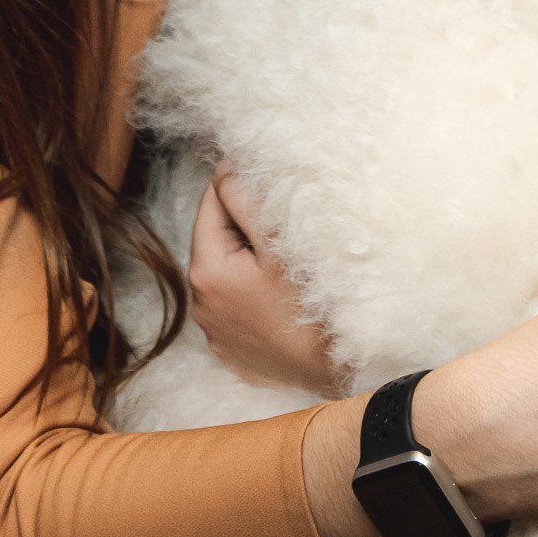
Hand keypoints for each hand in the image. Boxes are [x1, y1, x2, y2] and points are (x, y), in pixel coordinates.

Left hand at [186, 164, 337, 396]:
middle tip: (281, 216)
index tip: (261, 175)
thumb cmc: (311, 304)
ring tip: (284, 256)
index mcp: (207, 270)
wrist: (336, 368)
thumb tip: (226, 168)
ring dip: (246, 258)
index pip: (210, 205)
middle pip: (216, 240)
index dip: (234, 184)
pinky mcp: (232, 351)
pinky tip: (280, 293)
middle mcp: (201, 304)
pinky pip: (235, 306)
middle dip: (242, 223)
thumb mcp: (279, 245)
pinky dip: (250, 291)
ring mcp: (215, 332)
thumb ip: (246, 201)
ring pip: (226, 273)